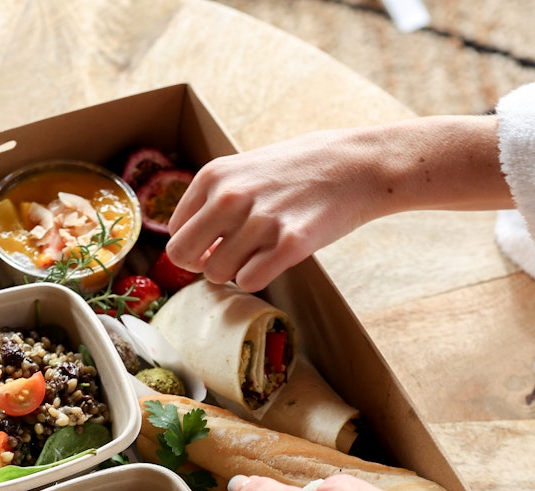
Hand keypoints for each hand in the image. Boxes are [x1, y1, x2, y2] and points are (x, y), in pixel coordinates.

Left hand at [165, 116, 511, 292]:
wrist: (358, 164)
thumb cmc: (300, 170)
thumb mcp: (245, 169)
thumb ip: (213, 201)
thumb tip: (191, 248)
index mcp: (213, 176)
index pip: (176, 232)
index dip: (196, 246)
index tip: (218, 245)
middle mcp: (230, 196)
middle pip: (183, 257)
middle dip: (203, 265)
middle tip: (231, 259)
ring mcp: (260, 220)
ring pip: (216, 274)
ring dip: (235, 272)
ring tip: (261, 253)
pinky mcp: (290, 243)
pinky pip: (248, 282)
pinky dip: (258, 278)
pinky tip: (276, 259)